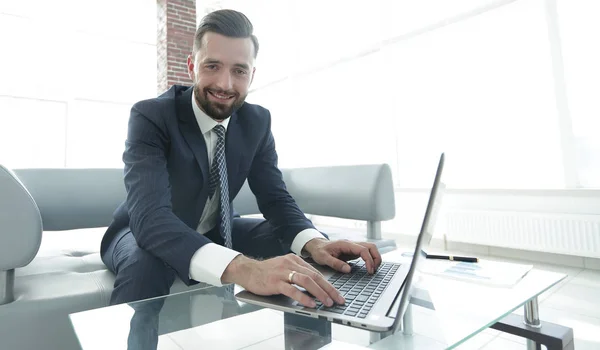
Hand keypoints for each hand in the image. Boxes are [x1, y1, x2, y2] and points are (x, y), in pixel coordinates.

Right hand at [221, 254, 345, 307]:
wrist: (247, 271)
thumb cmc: (266, 272)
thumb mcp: (285, 268)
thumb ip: (298, 274)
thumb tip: (315, 287)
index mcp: (295, 260)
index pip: (316, 273)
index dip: (329, 284)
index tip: (337, 294)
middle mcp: (291, 264)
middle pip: (315, 276)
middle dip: (329, 289)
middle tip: (338, 300)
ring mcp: (283, 272)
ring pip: (307, 281)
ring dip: (320, 293)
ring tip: (328, 302)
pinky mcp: (275, 282)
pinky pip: (292, 289)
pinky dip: (303, 297)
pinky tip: (311, 304)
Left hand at [303, 238, 381, 274]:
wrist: (316, 246)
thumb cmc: (319, 251)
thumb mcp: (323, 258)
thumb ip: (335, 263)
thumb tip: (348, 270)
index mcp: (345, 244)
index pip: (363, 249)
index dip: (369, 260)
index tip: (370, 270)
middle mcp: (352, 244)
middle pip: (371, 246)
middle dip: (376, 258)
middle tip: (373, 271)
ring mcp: (353, 247)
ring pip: (371, 248)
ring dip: (375, 258)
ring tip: (372, 270)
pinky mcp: (353, 251)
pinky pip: (366, 253)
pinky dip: (371, 259)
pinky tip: (369, 267)